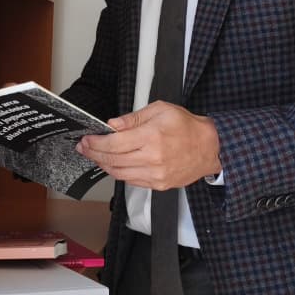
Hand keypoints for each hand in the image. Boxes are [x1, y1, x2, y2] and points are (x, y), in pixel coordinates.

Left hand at [76, 101, 220, 189]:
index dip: (96, 143)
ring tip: (96, 155)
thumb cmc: (187, 127)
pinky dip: (119, 172)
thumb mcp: (161, 110)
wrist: (210, 147)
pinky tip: (114, 163)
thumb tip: (112, 125)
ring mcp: (156, 174)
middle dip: (94, 153)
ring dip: (104, 165)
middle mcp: (152, 158)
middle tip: (84, 147)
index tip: (86, 140)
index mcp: (151, 136)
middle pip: (113, 160)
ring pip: (119, 174)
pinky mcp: (159, 185)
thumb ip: (133, 118)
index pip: (114, 143)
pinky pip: (131, 181)